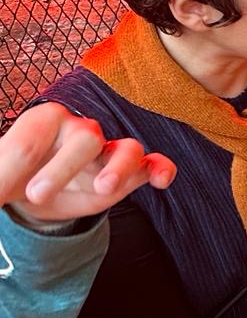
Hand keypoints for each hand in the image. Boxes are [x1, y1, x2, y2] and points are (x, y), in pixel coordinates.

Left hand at [0, 103, 176, 226]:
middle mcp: (80, 131)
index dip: (14, 166)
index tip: (3, 194)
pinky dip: (160, 168)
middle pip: (85, 137)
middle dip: (63, 166)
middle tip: (35, 195)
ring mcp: (108, 151)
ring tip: (103, 190)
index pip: (32, 137)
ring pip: (126, 148)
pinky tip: (160, 182)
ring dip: (119, 167)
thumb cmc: (14, 175)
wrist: (35, 190)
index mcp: (41, 122)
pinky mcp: (130, 173)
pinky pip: (153, 163)